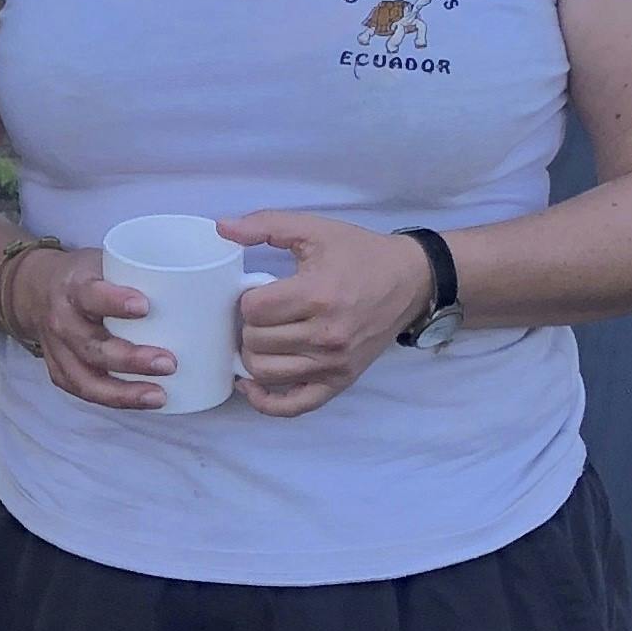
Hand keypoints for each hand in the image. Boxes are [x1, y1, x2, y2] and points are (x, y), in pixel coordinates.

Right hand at [12, 245, 175, 410]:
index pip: (91, 295)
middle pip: (93, 346)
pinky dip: (115, 400)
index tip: (145, 306)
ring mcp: (58, 351)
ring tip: (160, 395)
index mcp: (74, 286)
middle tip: (169, 362)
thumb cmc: (88, 276)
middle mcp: (62, 321)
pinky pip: (86, 392)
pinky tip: (143, 402)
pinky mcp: (60, 372)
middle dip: (131, 359)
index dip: (114, 301)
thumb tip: (207, 279)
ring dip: (125, 392)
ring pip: (88, 379)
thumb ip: (141, 271)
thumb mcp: (106, 261)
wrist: (36, 291)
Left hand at [218, 210, 437, 418]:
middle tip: (264, 313)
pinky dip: (266, 401)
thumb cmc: (359, 254)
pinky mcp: (340, 382)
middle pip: (255, 341)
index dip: (247, 298)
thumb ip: (265, 224)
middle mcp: (326, 335)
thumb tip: (221, 227)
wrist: (409, 280)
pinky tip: (252, 385)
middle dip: (250, 324)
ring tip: (263, 337)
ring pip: (265, 372)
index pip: (254, 309)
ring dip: (253, 355)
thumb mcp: (314, 229)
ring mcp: (333, 364)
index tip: (261, 291)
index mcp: (318, 295)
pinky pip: (293, 406)